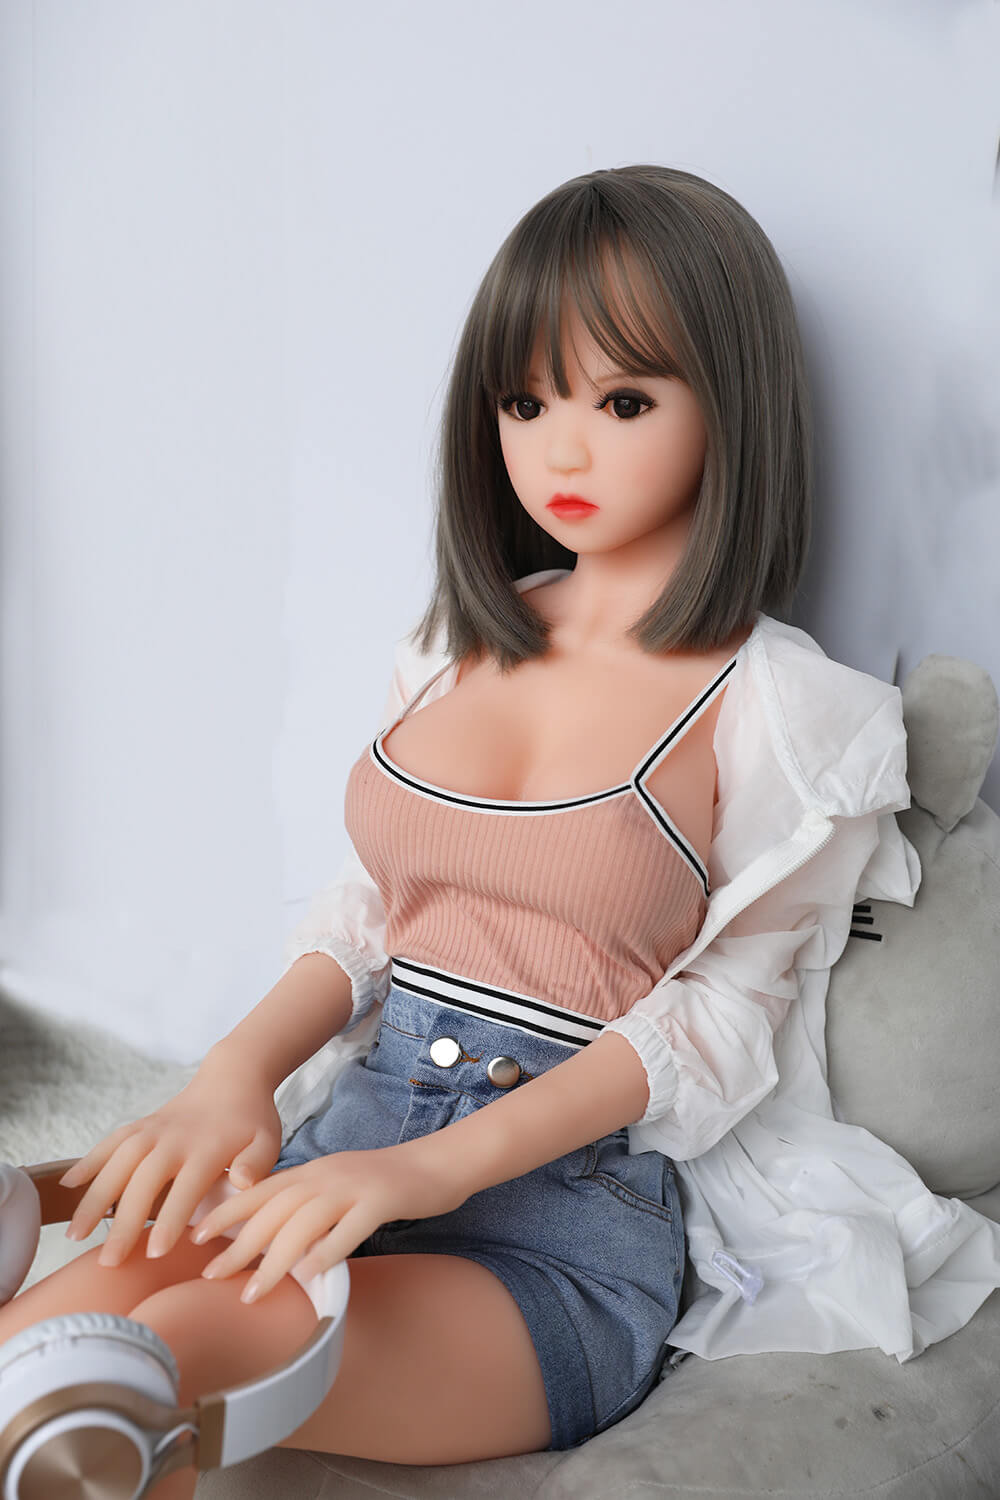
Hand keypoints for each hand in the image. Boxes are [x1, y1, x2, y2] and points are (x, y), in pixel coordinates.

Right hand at [58, 1047, 283, 1266]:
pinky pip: (109, 1143)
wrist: (233, 1077)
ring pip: (117, 1162)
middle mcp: (174, 1138)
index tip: (153, 1252)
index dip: (171, 1219)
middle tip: (108, 1261)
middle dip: (124, 1221)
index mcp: (208, 1148)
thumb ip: (258, 1163)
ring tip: (74, 1234)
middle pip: (143, 1180)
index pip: (187, 1186)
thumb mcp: (269, 1140)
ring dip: (94, 1196)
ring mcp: (153, 1129)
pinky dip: (87, 1162)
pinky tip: (67, 1187)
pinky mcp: (140, 1125)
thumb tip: (244, 1182)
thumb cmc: (252, 1120)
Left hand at [189, 1142, 467, 1302]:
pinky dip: (326, 1252)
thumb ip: (309, 1206)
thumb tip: (276, 1240)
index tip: (194, 1235)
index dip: (226, 1212)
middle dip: (238, 1244)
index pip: (260, 1191)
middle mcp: (326, 1176)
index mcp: (313, 1172)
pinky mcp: (381, 1201)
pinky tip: (310, 1275)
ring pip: (304, 1223)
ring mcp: (353, 1187)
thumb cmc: (387, 1182)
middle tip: (210, 1275)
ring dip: (274, 1259)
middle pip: (273, 1210)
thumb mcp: (339, 1186)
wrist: (438, 1163)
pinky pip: (348, 1229)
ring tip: (252, 1292)